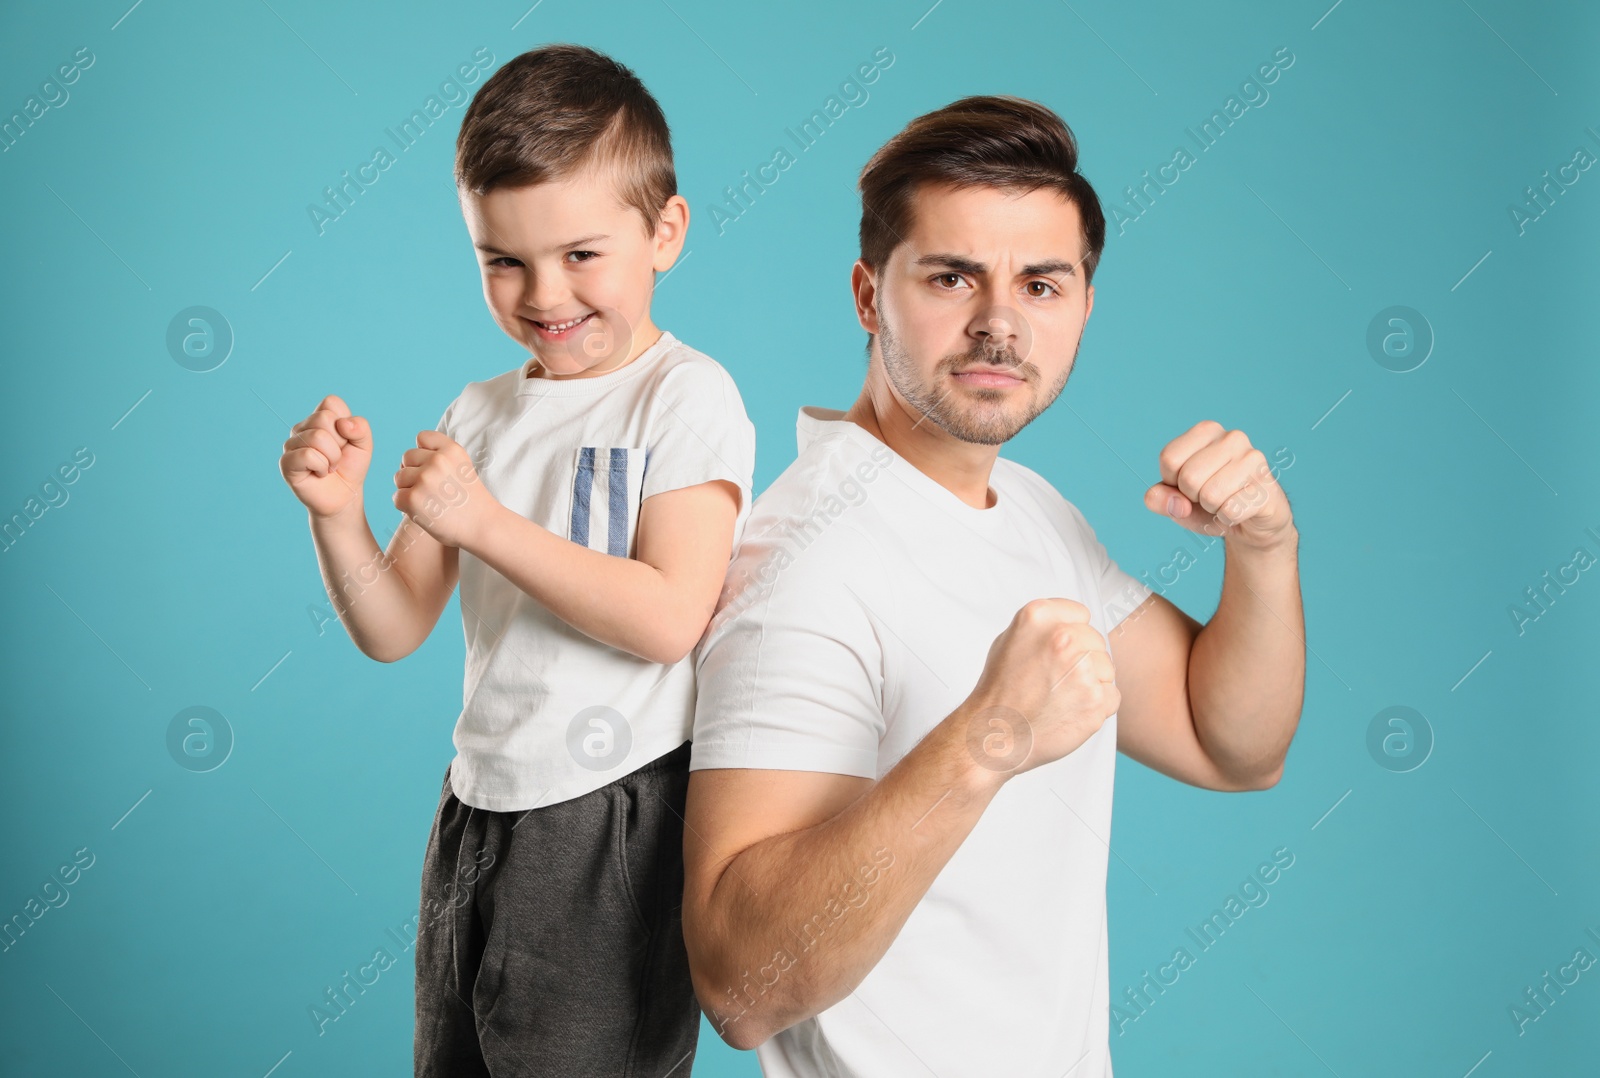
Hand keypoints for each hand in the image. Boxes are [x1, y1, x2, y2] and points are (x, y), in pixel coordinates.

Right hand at [280, 394, 371, 519]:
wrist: (345, 496)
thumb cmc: (350, 468)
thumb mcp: (364, 445)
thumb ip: (361, 428)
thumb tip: (343, 423)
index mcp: (319, 418)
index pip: (331, 403)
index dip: (345, 423)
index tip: (345, 440)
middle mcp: (302, 428)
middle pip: (324, 418)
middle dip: (339, 442)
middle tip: (337, 458)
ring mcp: (291, 444)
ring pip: (317, 437)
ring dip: (332, 457)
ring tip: (330, 466)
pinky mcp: (286, 462)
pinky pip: (308, 455)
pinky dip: (322, 467)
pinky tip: (320, 473)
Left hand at [392, 430, 497, 547]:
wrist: (482, 527)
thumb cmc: (471, 501)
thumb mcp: (463, 467)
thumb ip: (441, 457)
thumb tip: (406, 460)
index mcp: (451, 450)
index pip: (422, 437)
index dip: (424, 452)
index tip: (435, 469)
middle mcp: (437, 460)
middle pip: (407, 457)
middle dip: (414, 472)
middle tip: (431, 490)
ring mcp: (424, 479)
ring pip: (399, 477)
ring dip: (408, 489)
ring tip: (428, 502)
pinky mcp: (412, 498)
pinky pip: (397, 497)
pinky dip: (406, 507)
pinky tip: (424, 512)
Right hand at [957, 598, 1119, 779]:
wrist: (994, 735)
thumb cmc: (999, 692)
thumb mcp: (1009, 641)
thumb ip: (1042, 627)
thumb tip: (1070, 623)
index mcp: (1038, 616)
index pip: (1080, 614)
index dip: (1070, 635)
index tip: (1055, 653)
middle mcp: (1062, 638)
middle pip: (1096, 641)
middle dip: (1082, 660)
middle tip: (1054, 680)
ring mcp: (1081, 669)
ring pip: (1107, 669)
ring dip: (1091, 684)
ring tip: (1059, 698)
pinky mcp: (1095, 699)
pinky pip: (1112, 696)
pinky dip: (1095, 707)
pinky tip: (1069, 712)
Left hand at [1144, 421, 1294, 550]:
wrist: (1250, 523)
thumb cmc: (1210, 504)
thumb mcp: (1176, 501)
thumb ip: (1159, 499)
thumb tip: (1175, 502)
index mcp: (1206, 430)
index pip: (1169, 458)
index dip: (1172, 481)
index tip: (1188, 484)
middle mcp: (1232, 438)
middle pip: (1188, 477)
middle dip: (1193, 497)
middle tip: (1209, 496)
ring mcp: (1253, 459)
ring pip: (1210, 495)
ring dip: (1212, 508)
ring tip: (1225, 501)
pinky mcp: (1267, 485)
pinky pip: (1230, 510)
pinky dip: (1228, 519)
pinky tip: (1240, 510)